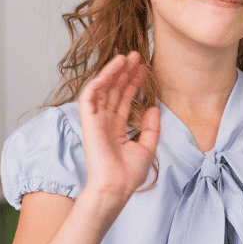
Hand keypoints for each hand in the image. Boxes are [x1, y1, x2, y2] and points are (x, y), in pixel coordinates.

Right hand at [78, 51, 159, 199]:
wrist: (117, 187)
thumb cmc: (129, 174)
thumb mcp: (147, 148)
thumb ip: (151, 128)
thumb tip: (154, 107)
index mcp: (116, 129)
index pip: (124, 100)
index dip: (133, 83)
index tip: (143, 68)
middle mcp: (104, 123)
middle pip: (114, 91)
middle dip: (124, 73)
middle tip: (136, 56)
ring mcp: (95, 122)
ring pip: (102, 90)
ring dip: (113, 72)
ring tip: (126, 57)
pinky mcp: (88, 122)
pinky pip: (90, 96)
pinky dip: (99, 81)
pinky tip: (112, 70)